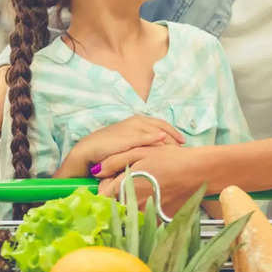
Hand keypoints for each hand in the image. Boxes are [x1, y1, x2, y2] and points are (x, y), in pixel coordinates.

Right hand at [55, 115, 185, 177]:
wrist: (88, 151)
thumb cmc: (108, 149)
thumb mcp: (128, 144)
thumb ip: (142, 142)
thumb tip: (158, 149)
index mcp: (137, 120)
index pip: (161, 124)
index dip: (173, 132)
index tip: (182, 142)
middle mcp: (136, 121)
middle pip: (161, 127)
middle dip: (173, 137)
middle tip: (183, 148)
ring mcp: (132, 129)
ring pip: (156, 133)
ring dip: (168, 140)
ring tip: (178, 150)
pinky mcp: (126, 138)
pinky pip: (145, 138)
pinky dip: (155, 139)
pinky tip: (163, 142)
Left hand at [96, 144, 203, 215]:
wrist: (199, 171)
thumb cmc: (171, 159)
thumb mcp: (141, 151)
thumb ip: (115, 161)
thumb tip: (97, 171)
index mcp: (126, 186)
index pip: (103, 194)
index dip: (104, 185)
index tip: (110, 179)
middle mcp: (135, 204)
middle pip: (115, 203)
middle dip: (117, 193)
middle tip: (130, 180)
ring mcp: (148, 214)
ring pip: (130, 210)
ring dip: (131, 200)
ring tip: (145, 185)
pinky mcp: (160, 220)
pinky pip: (145, 217)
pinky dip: (146, 207)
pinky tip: (155, 193)